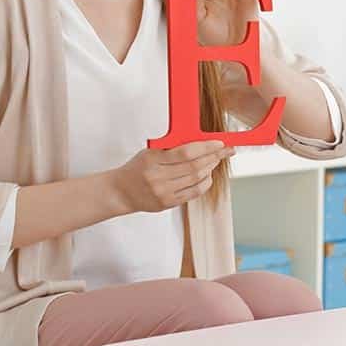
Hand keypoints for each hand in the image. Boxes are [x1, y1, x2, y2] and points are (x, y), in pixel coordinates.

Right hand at [112, 141, 234, 212]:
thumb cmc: (137, 168)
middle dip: (214, 157)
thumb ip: (171, 147)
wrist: (121, 192)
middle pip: (194, 166)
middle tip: (224, 151)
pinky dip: (205, 183)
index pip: (186, 152)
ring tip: (216, 160)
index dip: (206, 147)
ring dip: (211, 168)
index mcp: (152, 160)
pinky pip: (193, 193)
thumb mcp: (150, 152)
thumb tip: (200, 141)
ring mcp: (163, 192)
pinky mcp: (168, 203)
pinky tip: (208, 175)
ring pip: (196, 179)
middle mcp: (158, 177)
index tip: (219, 143)